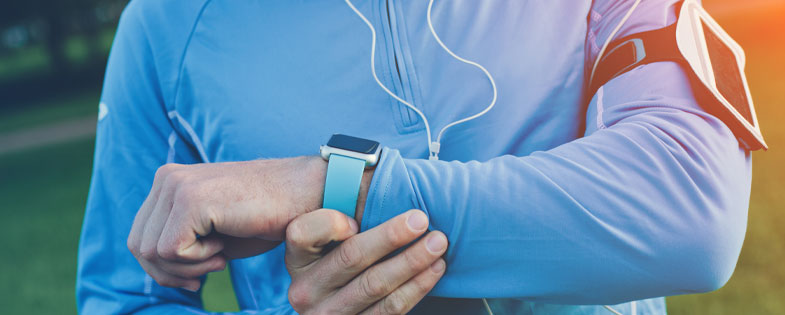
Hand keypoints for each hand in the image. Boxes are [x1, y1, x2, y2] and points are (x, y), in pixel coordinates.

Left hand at [127, 156, 327, 290]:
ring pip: (151, 251)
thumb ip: (181, 238)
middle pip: (138, 246)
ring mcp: (177, 186)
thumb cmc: (268, 216)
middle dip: (171, 272)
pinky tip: (224, 248)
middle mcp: (167, 178)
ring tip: (221, 255)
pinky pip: (170, 251)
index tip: (197, 276)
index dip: (164, 269)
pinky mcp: (191, 200)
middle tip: (211, 268)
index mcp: (169, 181)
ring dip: (188, 267)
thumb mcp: (213, 230)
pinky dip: (198, 261)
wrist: (306, 196)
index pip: (139, 237)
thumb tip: (153, 267)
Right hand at [285, 209, 447, 313]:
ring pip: (375, 286)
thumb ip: (340, 214)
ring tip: (437, 243)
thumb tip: (374, 173)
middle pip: (351, 257)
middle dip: (390, 237)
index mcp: (296, 258)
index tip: (358, 215)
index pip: (305, 233)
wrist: (337, 309)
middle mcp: (305, 290)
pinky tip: (434, 269)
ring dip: (412, 262)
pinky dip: (417, 288)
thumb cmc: (340, 257)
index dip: (332, 223)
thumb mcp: (327, 238)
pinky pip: (390, 310)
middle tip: (421, 220)